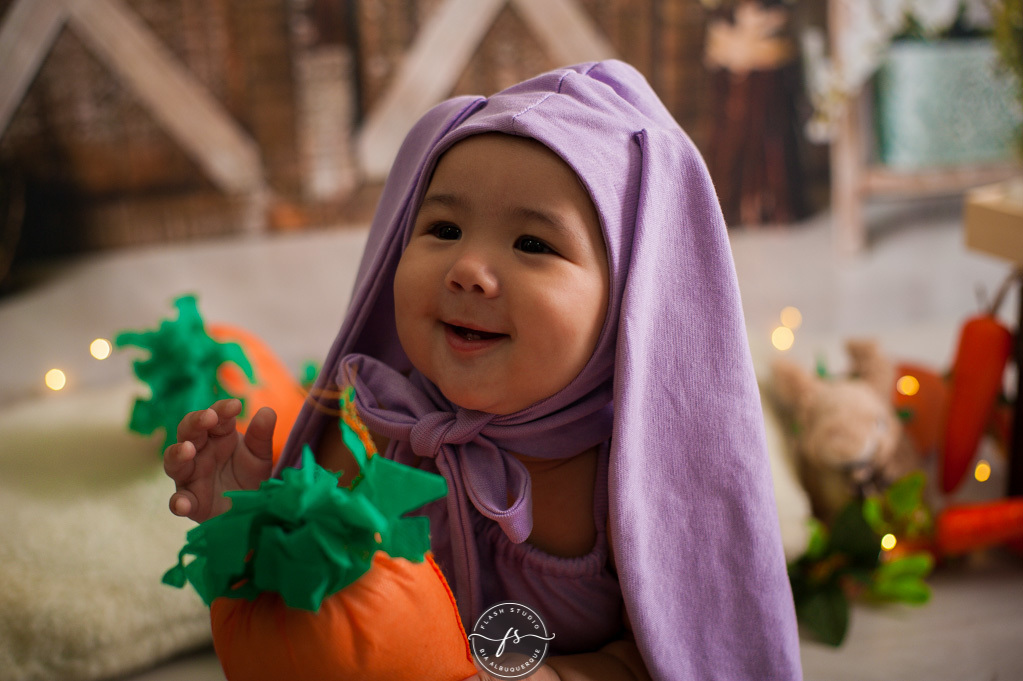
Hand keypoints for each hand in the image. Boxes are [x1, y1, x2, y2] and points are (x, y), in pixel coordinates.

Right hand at [164, 399, 275, 522]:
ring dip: (178, 454)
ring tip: (187, 449)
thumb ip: (261, 435)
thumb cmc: (250, 475)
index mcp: (217, 435)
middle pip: (189, 432)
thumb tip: (268, 411)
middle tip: (208, 417)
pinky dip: (178, 502)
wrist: (251, 509)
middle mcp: (199, 452)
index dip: (222, 409)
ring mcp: (191, 477)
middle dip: (196, 422)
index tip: (236, 405)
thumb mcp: (260, 455)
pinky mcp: (191, 502)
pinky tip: (182, 504)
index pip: (215, 416)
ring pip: (175, 462)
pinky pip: (179, 501)